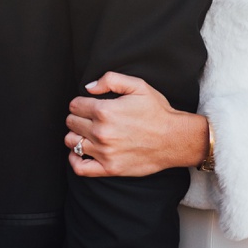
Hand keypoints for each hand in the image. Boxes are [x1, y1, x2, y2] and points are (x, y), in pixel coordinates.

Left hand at [64, 72, 207, 178]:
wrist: (176, 139)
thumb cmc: (158, 112)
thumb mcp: (139, 86)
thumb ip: (111, 79)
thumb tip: (88, 87)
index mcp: (105, 111)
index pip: (74, 105)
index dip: (81, 103)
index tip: (90, 106)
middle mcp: (101, 132)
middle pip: (71, 122)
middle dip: (79, 118)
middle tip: (91, 119)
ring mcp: (104, 152)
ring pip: (71, 142)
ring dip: (76, 136)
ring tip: (88, 134)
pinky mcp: (110, 168)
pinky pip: (80, 167)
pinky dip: (74, 159)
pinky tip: (80, 152)